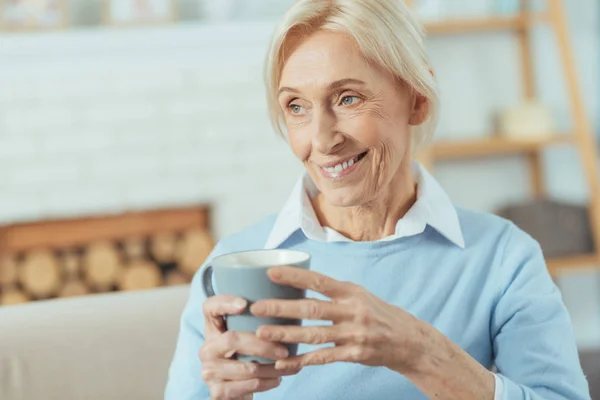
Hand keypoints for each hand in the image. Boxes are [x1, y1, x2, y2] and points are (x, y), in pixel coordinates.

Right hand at [200, 295, 300, 399]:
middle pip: (232, 339)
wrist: (234, 394)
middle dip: (263, 345)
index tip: (245, 304)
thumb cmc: (246, 359)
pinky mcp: (217, 391)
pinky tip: (277, 380)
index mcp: (213, 329)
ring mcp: (209, 371)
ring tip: (288, 366)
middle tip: (284, 350)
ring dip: (272, 368)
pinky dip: (266, 383)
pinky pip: (246, 386)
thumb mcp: (246, 339)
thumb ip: (255, 324)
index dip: (224, 303)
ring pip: (246, 367)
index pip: (209, 308)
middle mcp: (207, 348)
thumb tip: (285, 305)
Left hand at [249, 267, 431, 373]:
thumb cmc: (378, 313)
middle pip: (312, 309)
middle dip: (282, 308)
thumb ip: (334, 292)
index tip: (271, 273)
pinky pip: (323, 358)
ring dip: (286, 335)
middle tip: (257, 307)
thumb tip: (301, 282)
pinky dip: (302, 361)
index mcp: (351, 292)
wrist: (408, 340)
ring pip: (314, 335)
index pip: (319, 281)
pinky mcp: (354, 355)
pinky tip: (284, 363)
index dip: (295, 277)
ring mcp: (354, 334)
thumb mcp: (359, 295)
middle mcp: (352, 311)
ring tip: (262, 334)